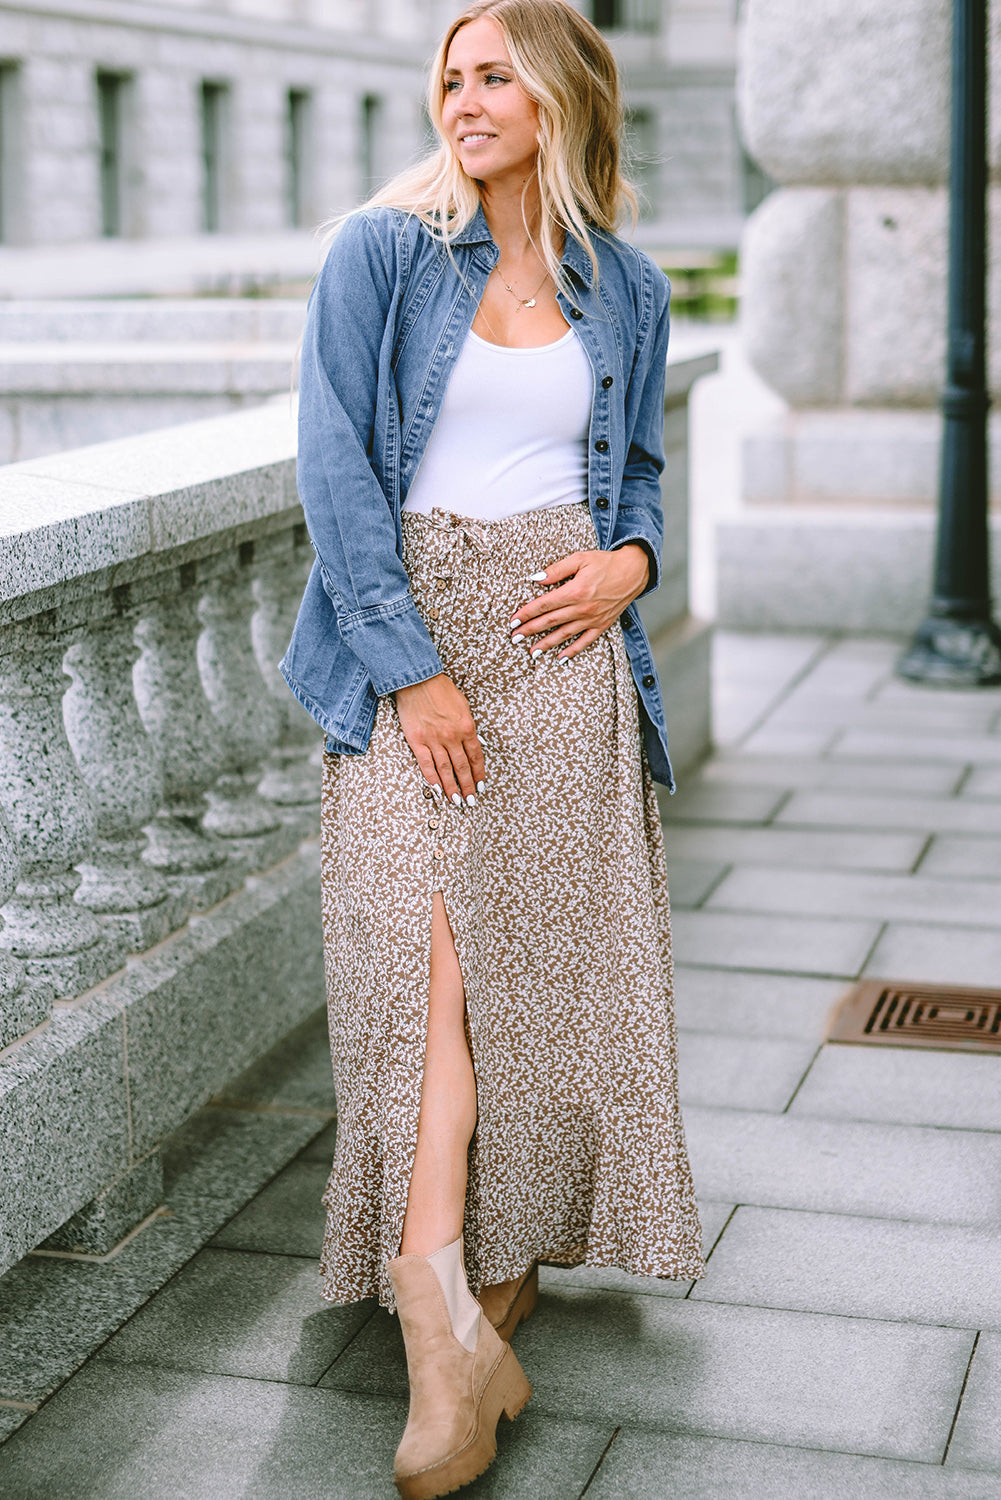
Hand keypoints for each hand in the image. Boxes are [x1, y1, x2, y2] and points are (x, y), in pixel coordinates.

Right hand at [394, 674, 485, 804]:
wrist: (417, 680)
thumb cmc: (440, 689)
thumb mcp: (463, 705)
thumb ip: (467, 726)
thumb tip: (471, 744)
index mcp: (466, 727)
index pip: (476, 756)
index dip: (479, 773)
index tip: (480, 785)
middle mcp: (451, 736)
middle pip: (462, 767)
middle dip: (468, 786)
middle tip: (471, 800)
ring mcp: (433, 740)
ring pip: (445, 770)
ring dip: (452, 788)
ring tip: (456, 801)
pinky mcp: (417, 741)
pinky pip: (426, 764)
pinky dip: (432, 778)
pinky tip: (437, 789)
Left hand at [510, 544, 649, 660]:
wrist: (633, 571)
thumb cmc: (605, 562)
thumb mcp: (580, 559)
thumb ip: (557, 570)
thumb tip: (536, 579)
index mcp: (575, 591)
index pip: (544, 605)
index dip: (526, 613)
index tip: (513, 621)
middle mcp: (582, 608)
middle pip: (550, 621)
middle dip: (530, 630)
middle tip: (514, 638)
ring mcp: (592, 619)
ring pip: (564, 635)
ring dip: (546, 644)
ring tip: (532, 652)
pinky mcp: (602, 625)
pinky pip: (585, 641)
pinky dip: (572, 651)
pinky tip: (560, 658)